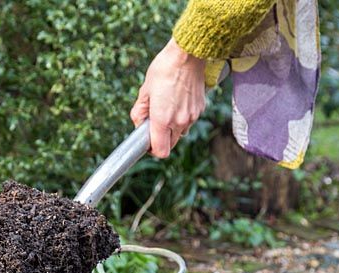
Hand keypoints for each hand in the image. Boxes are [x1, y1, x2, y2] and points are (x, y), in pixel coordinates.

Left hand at [130, 38, 205, 158]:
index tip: (147, 142)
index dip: (152, 150)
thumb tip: (138, 123)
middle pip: (171, 145)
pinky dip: (182, 117)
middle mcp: (179, 122)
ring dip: (172, 128)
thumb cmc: (164, 69)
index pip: (161, 151)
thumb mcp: (145, 90)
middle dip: (161, 139)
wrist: (188, 54)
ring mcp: (192, 116)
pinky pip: (189, 120)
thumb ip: (140, 111)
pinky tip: (177, 100)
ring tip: (166, 108)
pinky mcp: (200, 109)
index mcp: (163, 120)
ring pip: (180, 133)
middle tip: (153, 123)